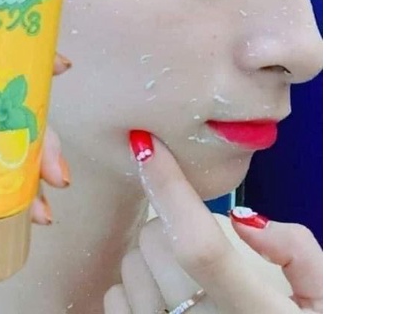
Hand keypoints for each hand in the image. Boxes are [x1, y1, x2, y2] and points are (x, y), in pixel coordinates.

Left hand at [0, 0, 73, 312]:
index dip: (8, 49)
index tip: (46, 56)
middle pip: (2, 98)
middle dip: (39, 120)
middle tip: (55, 142)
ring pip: (14, 136)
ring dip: (43, 158)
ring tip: (55, 183)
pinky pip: (12, 175)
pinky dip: (33, 191)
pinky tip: (39, 210)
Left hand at [104, 131, 322, 313]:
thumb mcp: (330, 296)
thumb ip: (297, 251)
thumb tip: (242, 219)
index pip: (200, 244)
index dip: (169, 188)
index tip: (146, 146)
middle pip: (156, 246)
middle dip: (170, 223)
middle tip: (195, 237)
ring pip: (130, 268)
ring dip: (150, 256)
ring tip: (183, 274)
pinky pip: (114, 300)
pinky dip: (131, 286)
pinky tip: (161, 297)